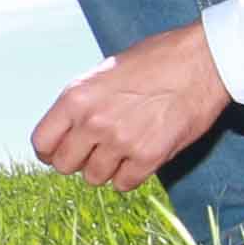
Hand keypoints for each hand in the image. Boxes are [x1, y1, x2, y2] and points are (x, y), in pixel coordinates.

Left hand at [33, 23, 233, 189]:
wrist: (202, 61)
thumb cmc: (156, 60)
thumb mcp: (105, 72)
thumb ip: (82, 103)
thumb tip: (68, 131)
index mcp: (76, 97)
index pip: (41, 143)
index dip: (50, 151)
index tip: (60, 151)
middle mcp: (93, 121)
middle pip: (65, 166)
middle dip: (78, 161)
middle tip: (95, 150)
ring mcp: (120, 141)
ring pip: (94, 178)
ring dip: (106, 168)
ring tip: (122, 149)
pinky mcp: (148, 157)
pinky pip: (124, 184)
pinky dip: (130, 175)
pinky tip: (139, 157)